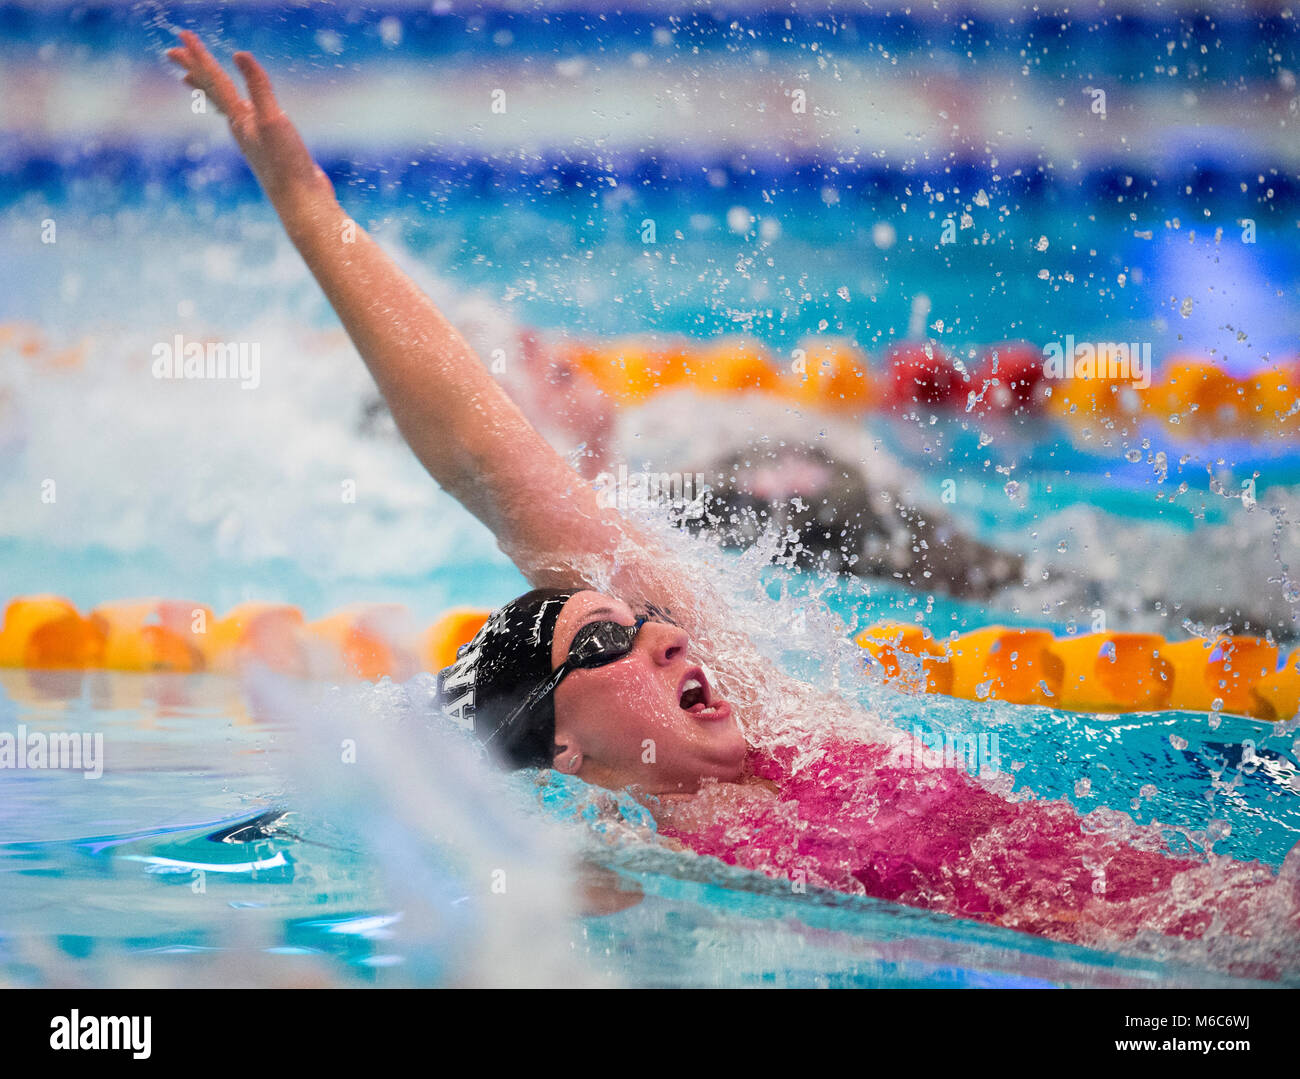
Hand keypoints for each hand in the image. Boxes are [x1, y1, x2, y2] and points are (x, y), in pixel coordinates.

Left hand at [166, 30, 333, 210]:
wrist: (301, 203)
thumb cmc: (287, 165)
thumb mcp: (274, 120)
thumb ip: (259, 87)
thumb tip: (238, 55)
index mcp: (240, 120)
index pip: (215, 80)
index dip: (200, 56)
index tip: (182, 34)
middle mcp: (241, 128)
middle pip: (212, 92)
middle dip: (194, 70)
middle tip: (172, 52)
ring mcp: (254, 140)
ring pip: (224, 107)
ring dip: (207, 90)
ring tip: (191, 81)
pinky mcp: (269, 150)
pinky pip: (243, 120)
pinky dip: (234, 108)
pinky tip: (239, 113)